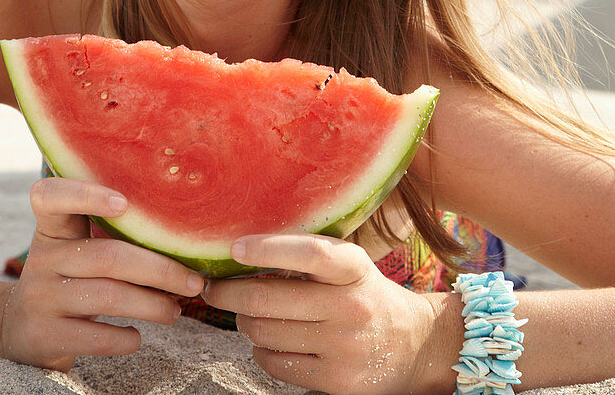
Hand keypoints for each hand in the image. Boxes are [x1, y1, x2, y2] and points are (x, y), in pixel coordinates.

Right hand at [0, 176, 203, 369]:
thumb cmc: (68, 276)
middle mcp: (42, 258)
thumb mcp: (75, 247)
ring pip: (107, 296)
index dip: (86, 195)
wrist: (17, 327)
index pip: (53, 196)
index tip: (124, 203)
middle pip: (107, 256)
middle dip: (159, 269)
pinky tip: (138, 338)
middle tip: (194, 281)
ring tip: (175, 311)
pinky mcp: (42, 334)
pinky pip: (93, 335)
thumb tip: (181, 234)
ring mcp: (40, 296)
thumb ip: (111, 234)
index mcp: (52, 228)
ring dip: (151, 305)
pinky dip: (123, 338)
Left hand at [203, 234, 437, 394]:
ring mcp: (344, 347)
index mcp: (355, 268)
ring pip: (265, 333)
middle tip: (214, 288)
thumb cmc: (366, 293)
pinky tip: (267, 341)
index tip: (235, 248)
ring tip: (247, 314)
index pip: (310, 252)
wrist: (414, 345)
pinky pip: (276, 365)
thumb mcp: (351, 265)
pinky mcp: (336, 382)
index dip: (269, 249)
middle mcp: (351, 306)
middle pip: (268, 299)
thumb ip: (311, 257)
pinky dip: (260, 352)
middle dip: (229, 293)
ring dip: (244, 322)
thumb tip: (245, 250)